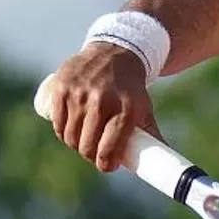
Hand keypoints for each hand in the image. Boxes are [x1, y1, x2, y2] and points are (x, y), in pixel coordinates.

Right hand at [44, 43, 160, 171]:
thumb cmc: (130, 89)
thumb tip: (161, 165)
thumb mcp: (143, 109)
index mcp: (125, 109)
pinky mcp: (62, 88)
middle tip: (95, 152)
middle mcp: (101, 101)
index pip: (108, 150)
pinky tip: (70, 130)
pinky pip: (57, 123)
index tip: (107, 165)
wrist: (114, 53)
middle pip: (86, 147)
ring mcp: (79, 94)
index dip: (106, 164)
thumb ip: (152, 136)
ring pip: (69, 137)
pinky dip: (62, 131)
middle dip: (90, 155)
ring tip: (84, 140)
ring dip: (75, 144)